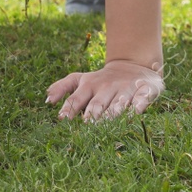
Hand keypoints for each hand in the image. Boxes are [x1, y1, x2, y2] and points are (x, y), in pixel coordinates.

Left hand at [46, 59, 163, 121]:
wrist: (134, 66)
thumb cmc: (102, 80)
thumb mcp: (81, 79)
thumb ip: (63, 87)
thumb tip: (46, 101)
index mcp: (90, 85)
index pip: (78, 97)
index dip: (70, 107)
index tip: (62, 119)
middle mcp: (107, 88)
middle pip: (97, 103)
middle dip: (92, 114)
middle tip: (86, 126)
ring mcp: (125, 90)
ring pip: (118, 104)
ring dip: (112, 114)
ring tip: (107, 123)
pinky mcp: (144, 91)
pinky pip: (142, 99)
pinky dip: (138, 105)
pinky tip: (135, 113)